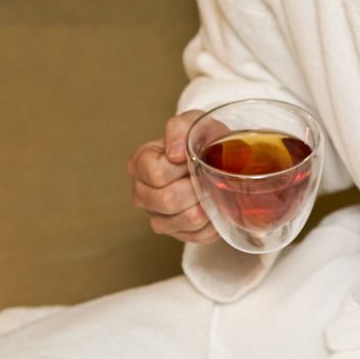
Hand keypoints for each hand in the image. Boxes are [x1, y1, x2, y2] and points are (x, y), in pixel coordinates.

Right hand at [127, 110, 217, 244]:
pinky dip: (213, 222)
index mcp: (139, 165)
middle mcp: (142, 194)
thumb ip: (180, 128)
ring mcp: (158, 217)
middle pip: (167, 201)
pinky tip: (214, 206)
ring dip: (206, 205)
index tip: (192, 157)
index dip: (182, 166)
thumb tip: (174, 154)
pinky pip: (198, 235)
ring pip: (185, 220)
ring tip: (211, 190)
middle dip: (195, 188)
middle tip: (207, 176)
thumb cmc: (202, 141)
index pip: (157, 174)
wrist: (220, 160)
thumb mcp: (192, 123)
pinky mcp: (177, 234)